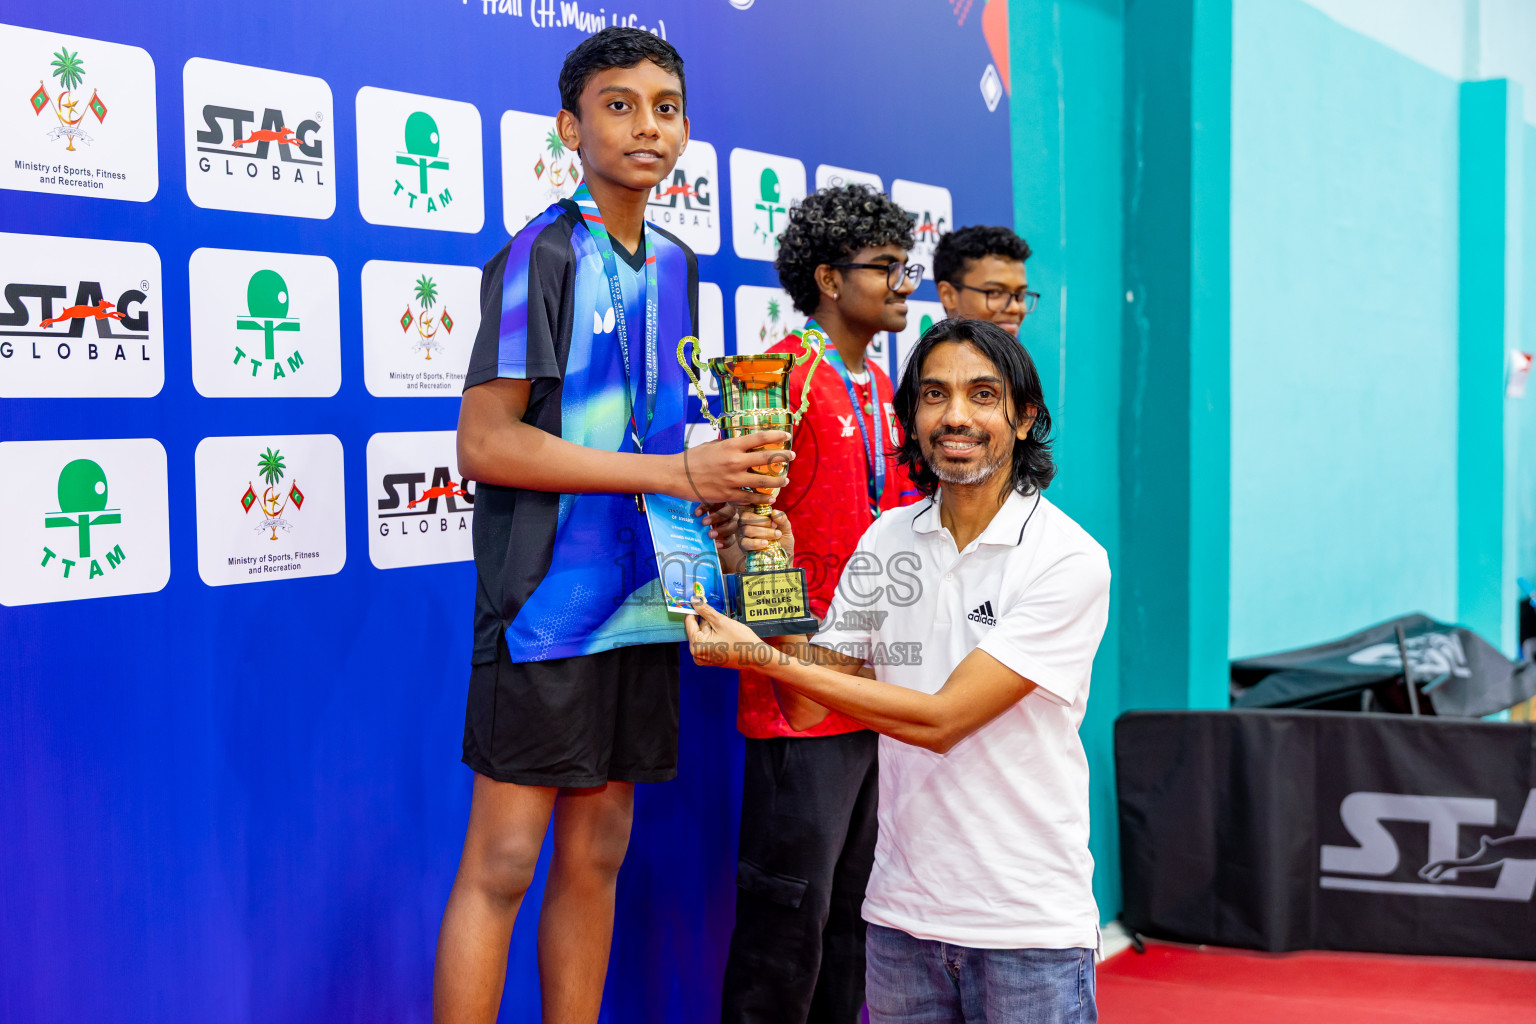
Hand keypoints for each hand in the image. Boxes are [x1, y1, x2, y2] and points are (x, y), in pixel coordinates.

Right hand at [669, 431, 793, 504]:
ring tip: (785, 480)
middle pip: (767, 459)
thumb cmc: (692, 458)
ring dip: (777, 481)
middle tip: (791, 456)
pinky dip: (762, 499)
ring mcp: (732, 479)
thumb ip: (730, 447)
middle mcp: (735, 461)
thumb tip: (743, 445)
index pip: (759, 438)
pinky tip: (770, 499)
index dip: (776, 436)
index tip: (786, 436)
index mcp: (731, 445)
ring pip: (763, 482)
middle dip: (783, 457)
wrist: (675, 475)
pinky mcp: (728, 494)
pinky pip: (750, 498)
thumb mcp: (713, 446)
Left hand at [685, 596, 771, 669]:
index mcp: (696, 646)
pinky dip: (714, 634)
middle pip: (696, 629)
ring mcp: (704, 658)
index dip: (694, 610)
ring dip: (711, 627)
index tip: (698, 601)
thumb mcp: (721, 622)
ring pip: (703, 634)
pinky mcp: (711, 658)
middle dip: (706, 620)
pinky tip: (725, 633)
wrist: (756, 657)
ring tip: (725, 627)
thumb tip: (694, 601)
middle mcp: (697, 654)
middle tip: (718, 616)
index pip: (689, 622)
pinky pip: (707, 642)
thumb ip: (706, 611)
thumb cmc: (741, 642)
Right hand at [697, 505, 791, 573]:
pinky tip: (765, 543)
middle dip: (763, 522)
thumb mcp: (786, 528)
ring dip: (763, 532)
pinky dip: (756, 542)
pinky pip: (745, 542)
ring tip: (776, 535)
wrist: (783, 556)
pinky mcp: (743, 546)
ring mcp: (743, 534)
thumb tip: (774, 512)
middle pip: (746, 517)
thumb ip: (782, 519)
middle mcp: (746, 523)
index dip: (760, 512)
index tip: (773, 519)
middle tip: (775, 527)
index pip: (750, 506)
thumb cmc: (783, 539)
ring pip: (747, 529)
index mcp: (755, 515)